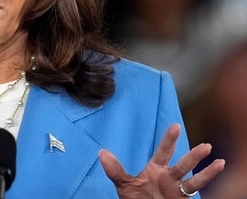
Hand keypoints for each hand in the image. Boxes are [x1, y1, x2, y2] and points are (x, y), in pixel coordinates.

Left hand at [99, 124, 224, 197]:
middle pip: (183, 164)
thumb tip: (102, 153)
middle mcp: (169, 176)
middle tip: (205, 146)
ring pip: (193, 178)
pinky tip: (218, 171)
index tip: (175, 126)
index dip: (169, 140)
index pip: (163, 152)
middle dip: (193, 156)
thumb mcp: (124, 185)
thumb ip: (115, 170)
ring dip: (205, 171)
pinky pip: (196, 191)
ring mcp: (177, 188)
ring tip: (217, 161)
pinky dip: (207, 181)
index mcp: (155, 169)